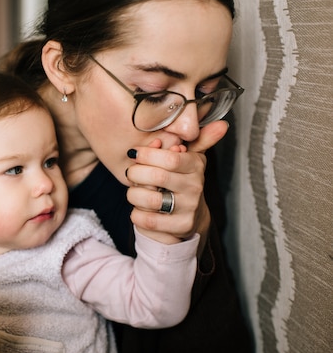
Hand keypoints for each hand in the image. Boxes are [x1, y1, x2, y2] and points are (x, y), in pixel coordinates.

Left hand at [126, 121, 228, 244]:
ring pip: (149, 199)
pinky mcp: (179, 227)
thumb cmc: (180, 182)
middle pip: (156, 176)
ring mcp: (188, 209)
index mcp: (195, 166)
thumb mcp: (189, 158)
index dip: (147, 154)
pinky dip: (137, 214)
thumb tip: (221, 125)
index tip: (134, 153)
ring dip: (134, 194)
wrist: (188, 217)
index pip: (170, 158)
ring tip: (134, 192)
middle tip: (130, 173)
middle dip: (135, 173)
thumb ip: (198, 139)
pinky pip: (147, 220)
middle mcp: (195, 187)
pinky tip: (140, 209)